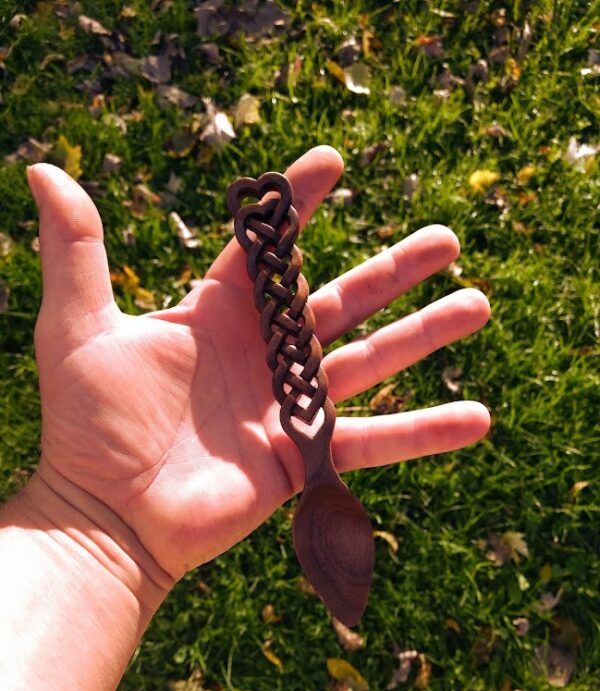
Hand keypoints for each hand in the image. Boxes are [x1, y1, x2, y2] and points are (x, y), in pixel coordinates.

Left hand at [27, 146, 489, 581]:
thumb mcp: (75, 327)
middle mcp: (261, 354)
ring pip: (370, 361)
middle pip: (340, 300)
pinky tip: (478, 419)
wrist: (107, 515)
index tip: (332, 163)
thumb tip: (44, 170)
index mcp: (216, 315)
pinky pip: (375, 440)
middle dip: (393, 270)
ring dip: (425, 335)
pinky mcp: (305, 456)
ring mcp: (287, 405)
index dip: (297, 205)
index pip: (269, 249)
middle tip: (446, 240)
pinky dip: (425, 432)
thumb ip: (76, 251)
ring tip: (476, 304)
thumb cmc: (85, 424)